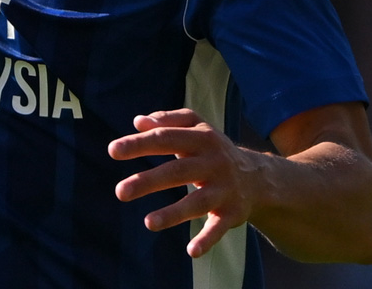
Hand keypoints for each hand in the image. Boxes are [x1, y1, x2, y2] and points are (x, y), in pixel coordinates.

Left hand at [109, 109, 267, 257]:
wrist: (258, 177)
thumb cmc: (213, 150)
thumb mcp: (197, 128)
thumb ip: (168, 121)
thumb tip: (139, 122)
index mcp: (202, 138)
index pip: (165, 138)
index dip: (139, 144)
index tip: (113, 151)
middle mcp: (214, 163)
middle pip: (177, 171)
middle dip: (148, 181)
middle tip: (120, 192)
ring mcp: (224, 189)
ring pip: (197, 202)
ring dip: (173, 214)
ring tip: (148, 223)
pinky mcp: (233, 213)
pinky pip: (219, 227)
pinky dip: (207, 239)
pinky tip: (191, 251)